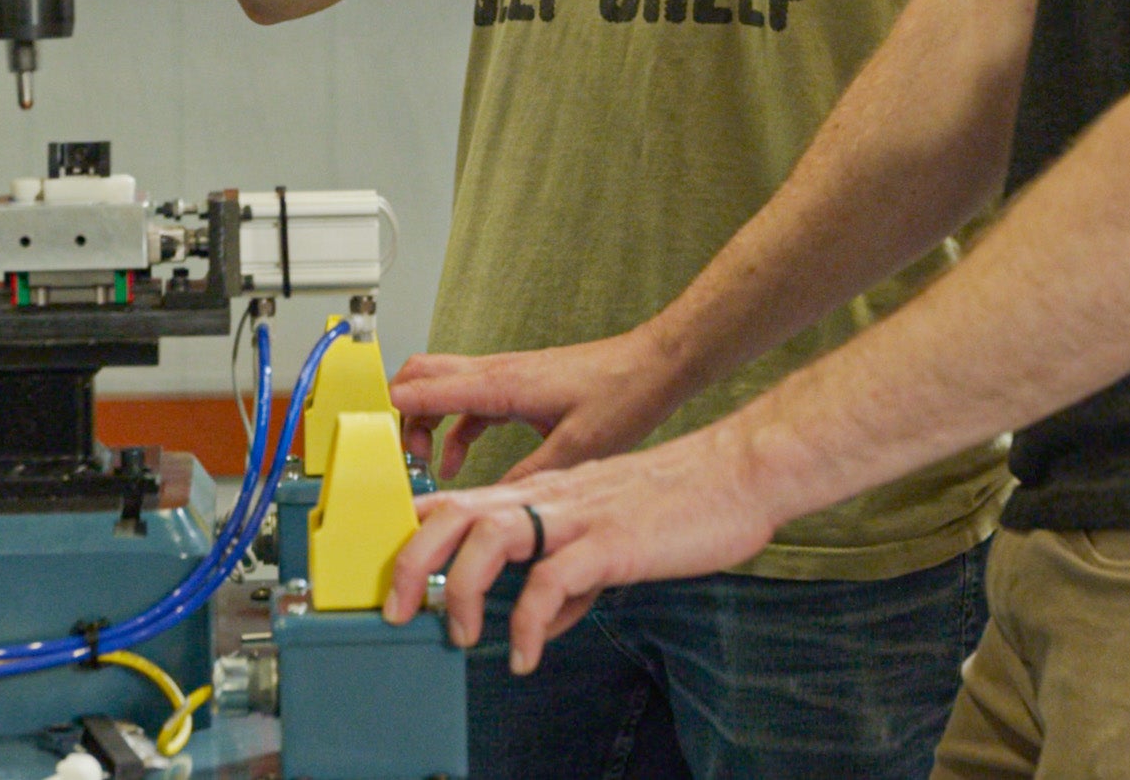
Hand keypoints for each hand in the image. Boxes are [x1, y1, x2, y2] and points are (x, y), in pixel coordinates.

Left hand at [383, 425, 778, 673]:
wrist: (739, 472)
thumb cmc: (680, 502)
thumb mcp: (609, 536)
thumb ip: (569, 574)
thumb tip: (540, 624)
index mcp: (546, 492)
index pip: (462, 500)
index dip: (416, 533)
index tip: (391, 575)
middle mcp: (551, 496)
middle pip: (456, 511)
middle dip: (413, 560)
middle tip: (397, 610)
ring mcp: (579, 515)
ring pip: (490, 534)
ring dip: (462, 591)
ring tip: (461, 637)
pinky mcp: (610, 540)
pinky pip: (551, 581)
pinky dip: (526, 623)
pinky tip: (524, 656)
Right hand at [390, 328, 688, 481]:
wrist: (656, 365)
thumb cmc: (624, 393)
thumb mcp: (576, 449)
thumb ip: (528, 479)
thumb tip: (491, 512)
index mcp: (501, 384)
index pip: (425, 389)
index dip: (388, 413)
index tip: (365, 441)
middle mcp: (496, 373)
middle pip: (420, 375)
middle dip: (396, 413)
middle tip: (394, 456)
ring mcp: (505, 376)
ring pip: (440, 385)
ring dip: (421, 419)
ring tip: (422, 463)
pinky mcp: (517, 386)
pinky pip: (467, 402)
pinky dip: (450, 428)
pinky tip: (455, 462)